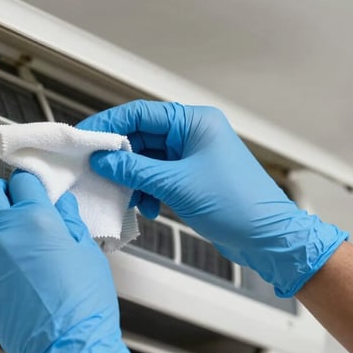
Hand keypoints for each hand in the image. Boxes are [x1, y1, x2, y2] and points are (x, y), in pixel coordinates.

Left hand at [0, 172, 139, 352]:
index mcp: (35, 219)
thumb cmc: (83, 304)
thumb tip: (62, 206)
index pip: (22, 182)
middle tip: (13, 201)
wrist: (68, 346)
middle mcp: (4, 233)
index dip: (29, 184)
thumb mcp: (87, 253)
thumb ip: (70, 222)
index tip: (33, 190)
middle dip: (1, 193)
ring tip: (2, 231)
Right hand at [77, 100, 347, 296]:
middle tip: (95, 171)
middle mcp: (192, 134)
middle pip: (141, 137)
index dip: (108, 124)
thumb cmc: (235, 205)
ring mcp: (192, 156)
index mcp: (194, 122)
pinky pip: (157, 177)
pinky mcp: (191, 178)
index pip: (140, 113)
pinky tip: (149, 207)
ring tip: (126, 196)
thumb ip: (134, 169)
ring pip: (147, 160)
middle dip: (118, 157)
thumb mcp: (175, 185)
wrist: (269, 239)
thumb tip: (101, 159)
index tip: (83, 138)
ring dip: (132, 179)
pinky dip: (147, 191)